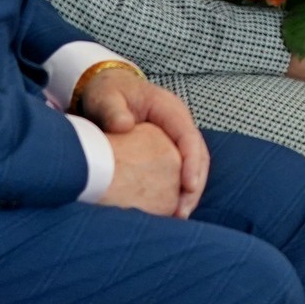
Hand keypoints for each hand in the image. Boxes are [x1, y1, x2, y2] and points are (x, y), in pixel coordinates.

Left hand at [75, 66, 209, 217]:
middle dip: (195, 184)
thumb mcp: (106, 97)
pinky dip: (180, 188)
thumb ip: (112, 110)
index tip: (188, 186)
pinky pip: (182, 168)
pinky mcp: (169, 147)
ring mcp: (176, 135)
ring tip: (179, 216)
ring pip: (195, 164)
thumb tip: (124, 126)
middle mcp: (178, 121)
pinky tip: (169, 208)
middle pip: (199, 154)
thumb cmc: (107, 92)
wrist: (106, 87)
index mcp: (168, 108)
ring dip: (190, 191)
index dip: (192, 162)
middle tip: (182, 212)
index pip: (188, 136)